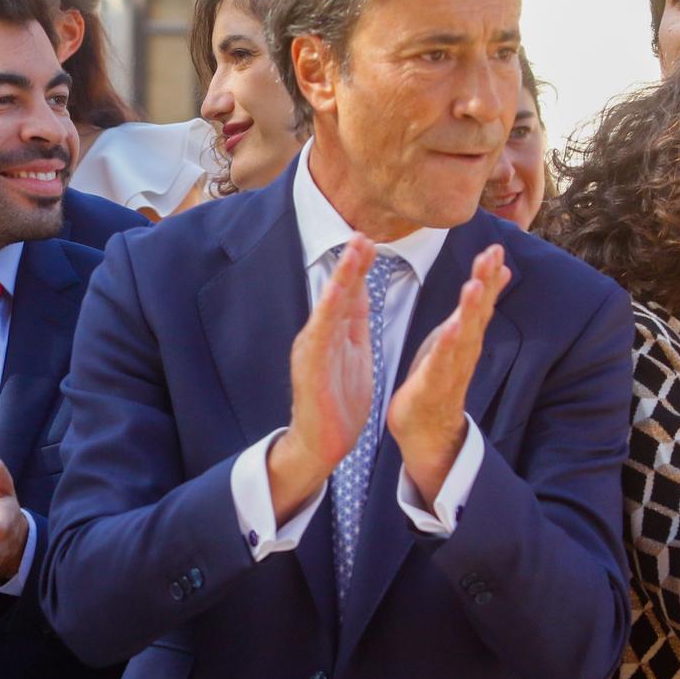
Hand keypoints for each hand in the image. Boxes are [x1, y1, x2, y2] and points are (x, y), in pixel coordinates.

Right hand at [268, 237, 377, 522]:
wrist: (321, 443)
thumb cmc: (337, 404)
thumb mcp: (354, 355)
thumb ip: (355, 325)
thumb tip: (361, 294)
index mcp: (333, 335)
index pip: (349, 295)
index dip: (359, 268)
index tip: (370, 241)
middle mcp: (319, 336)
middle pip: (338, 294)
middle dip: (350, 264)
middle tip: (362, 234)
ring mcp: (312, 349)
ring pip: (328, 306)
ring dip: (341, 277)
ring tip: (351, 252)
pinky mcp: (309, 366)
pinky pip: (320, 333)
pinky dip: (327, 310)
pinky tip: (336, 291)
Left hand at [388, 244, 509, 505]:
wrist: (426, 430)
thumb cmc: (437, 379)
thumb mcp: (454, 337)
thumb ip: (472, 309)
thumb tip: (492, 276)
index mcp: (465, 337)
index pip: (480, 300)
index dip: (488, 274)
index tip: (496, 246)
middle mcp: (464, 350)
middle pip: (478, 312)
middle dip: (486, 282)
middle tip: (493, 254)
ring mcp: (451, 369)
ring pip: (464, 335)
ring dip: (471, 310)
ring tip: (476, 284)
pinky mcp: (433, 387)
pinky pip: (442, 364)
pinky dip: (447, 346)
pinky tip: (452, 327)